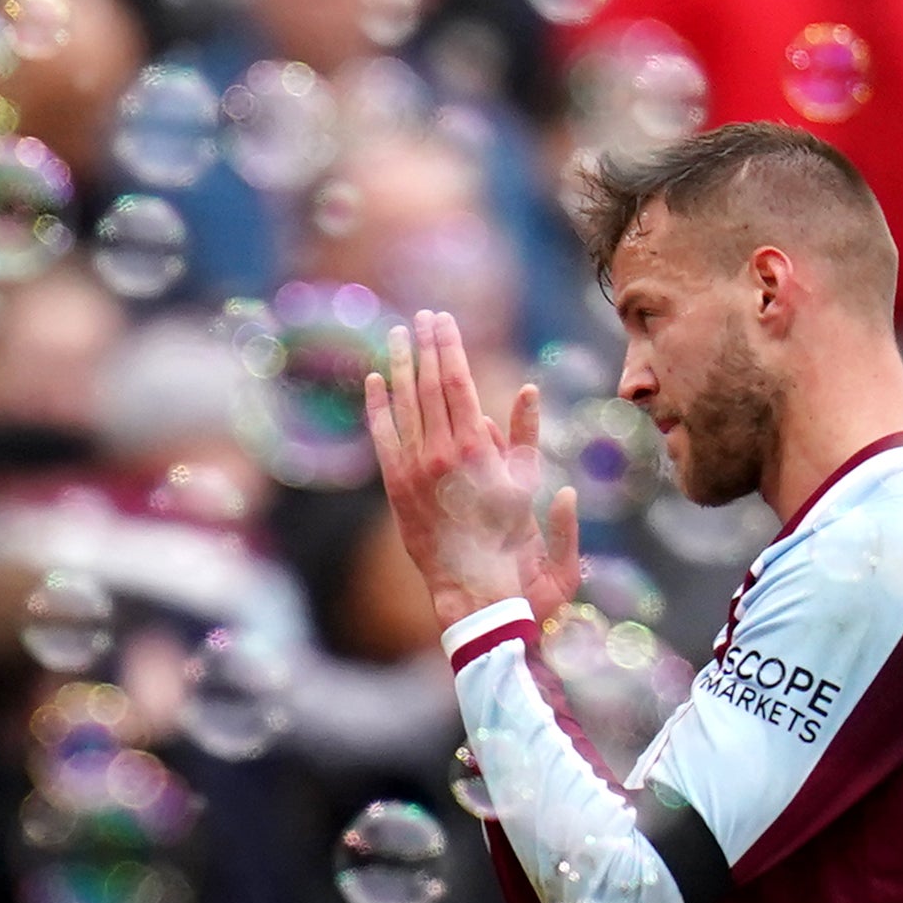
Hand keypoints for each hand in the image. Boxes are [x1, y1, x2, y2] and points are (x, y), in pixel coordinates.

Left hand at [364, 311, 559, 626]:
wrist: (474, 586)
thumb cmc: (511, 539)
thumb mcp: (528, 485)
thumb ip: (523, 437)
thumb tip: (528, 390)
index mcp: (475, 448)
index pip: (457, 382)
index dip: (449, 347)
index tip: (444, 320)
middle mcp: (440, 454)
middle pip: (429, 386)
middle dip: (426, 347)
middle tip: (422, 315)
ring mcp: (414, 469)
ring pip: (403, 405)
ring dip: (401, 366)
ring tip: (398, 335)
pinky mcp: (396, 486)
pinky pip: (382, 437)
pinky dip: (377, 407)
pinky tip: (374, 381)